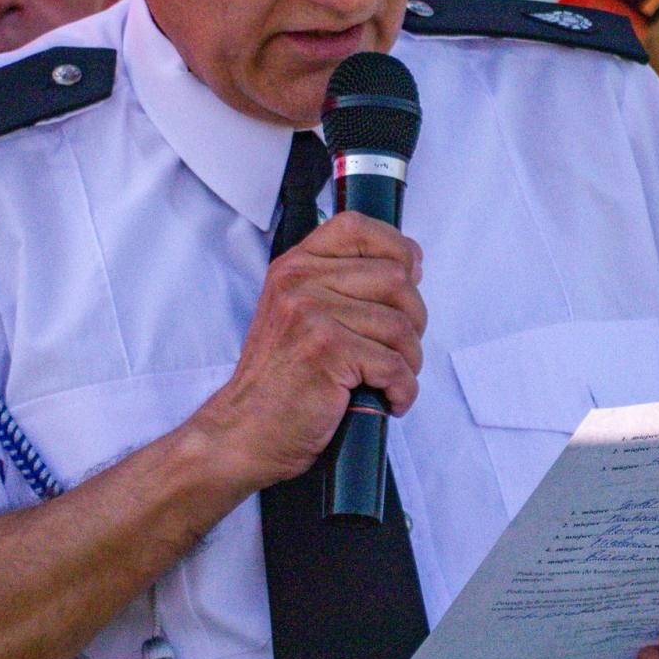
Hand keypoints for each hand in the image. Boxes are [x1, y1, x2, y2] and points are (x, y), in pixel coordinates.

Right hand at [191, 211, 425, 491]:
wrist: (246, 430)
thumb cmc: (281, 380)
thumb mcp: (299, 313)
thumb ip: (341, 283)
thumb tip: (409, 265)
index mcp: (294, 267)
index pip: (356, 227)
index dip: (396, 247)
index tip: (411, 275)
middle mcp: (299, 282)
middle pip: (394, 278)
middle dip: (413, 320)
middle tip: (398, 350)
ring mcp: (311, 314)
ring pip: (400, 324)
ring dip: (409, 360)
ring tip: (390, 379)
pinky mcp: (326, 350)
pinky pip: (395, 363)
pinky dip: (403, 389)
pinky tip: (388, 399)